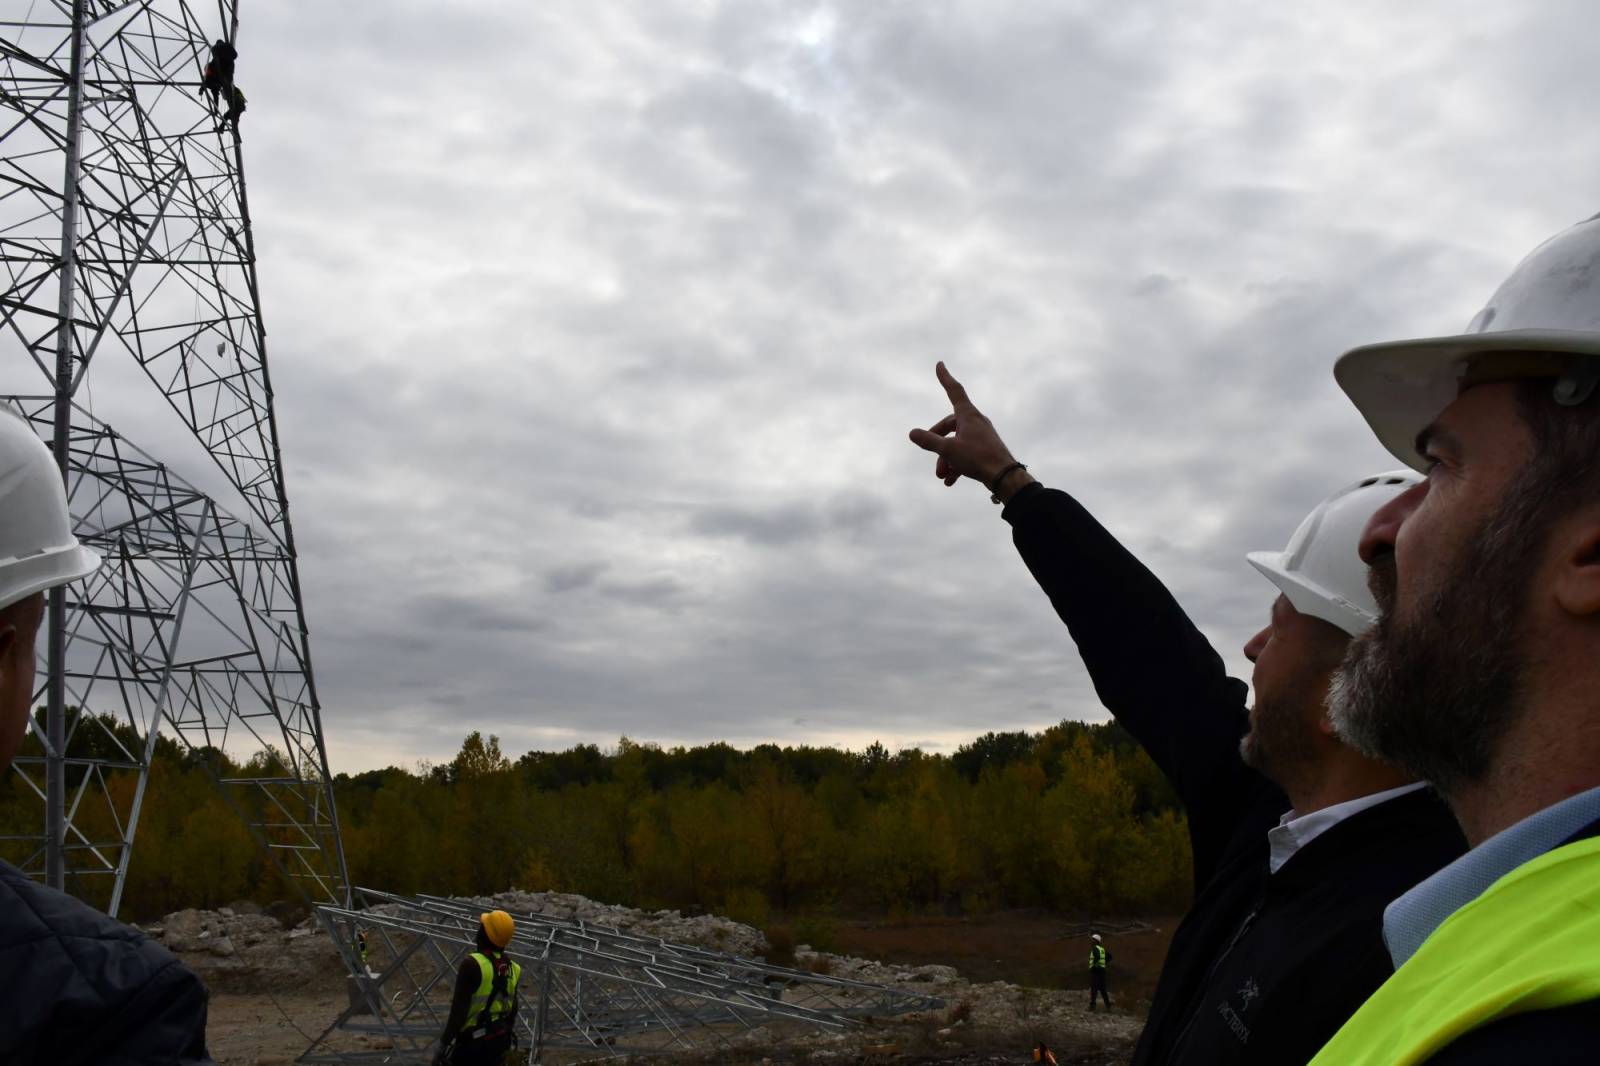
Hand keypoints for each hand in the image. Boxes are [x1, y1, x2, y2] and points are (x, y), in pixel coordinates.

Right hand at [908, 362, 1024, 490]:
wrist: (1005, 476)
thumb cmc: (979, 458)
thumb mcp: (948, 450)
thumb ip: (929, 441)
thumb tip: (912, 433)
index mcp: (968, 415)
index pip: (954, 391)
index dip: (945, 378)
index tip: (940, 364)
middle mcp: (975, 422)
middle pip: (949, 426)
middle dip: (937, 444)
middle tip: (931, 458)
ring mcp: (981, 435)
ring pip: (957, 443)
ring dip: (946, 459)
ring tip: (942, 476)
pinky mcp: (985, 449)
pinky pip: (966, 454)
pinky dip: (956, 465)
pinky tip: (950, 480)